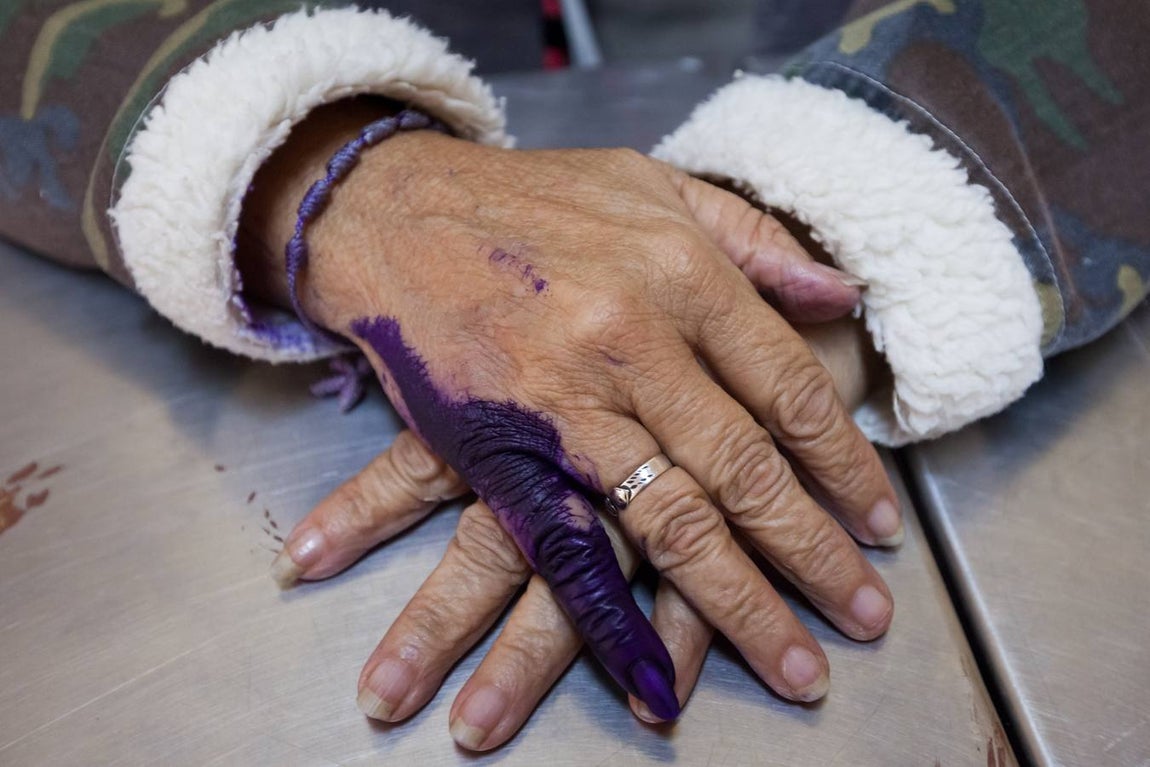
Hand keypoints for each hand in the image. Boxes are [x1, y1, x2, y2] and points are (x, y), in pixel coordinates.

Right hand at [242, 99, 900, 735]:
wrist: (389, 210)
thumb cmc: (526, 197)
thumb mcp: (651, 182)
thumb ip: (753, 238)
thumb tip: (841, 296)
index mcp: (681, 271)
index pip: (790, 387)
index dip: (846, 463)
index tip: (881, 523)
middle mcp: (633, 341)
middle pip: (746, 468)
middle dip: (815, 553)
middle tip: (866, 618)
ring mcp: (563, 402)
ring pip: (672, 521)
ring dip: (741, 605)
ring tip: (797, 668)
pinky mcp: (499, 451)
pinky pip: (566, 549)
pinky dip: (612, 622)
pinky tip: (655, 681)